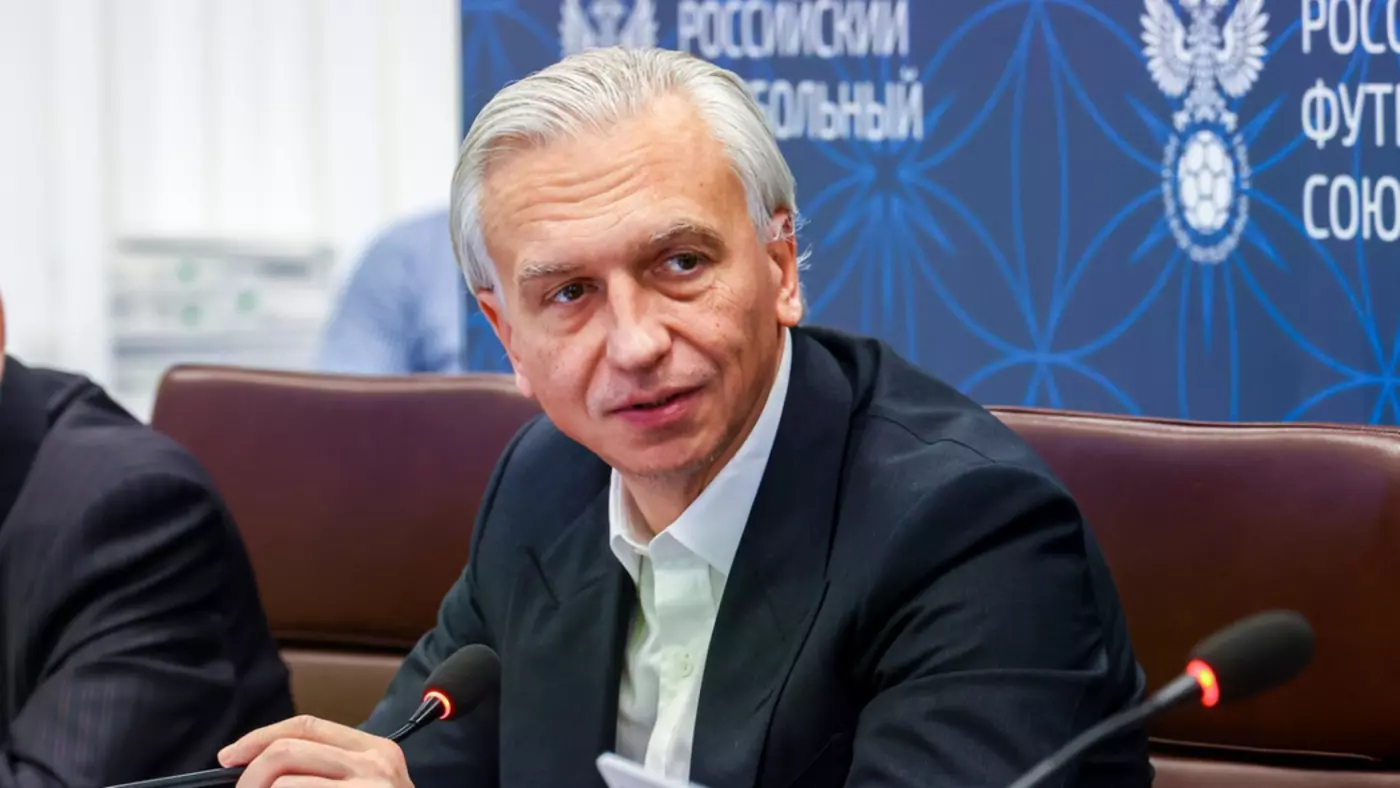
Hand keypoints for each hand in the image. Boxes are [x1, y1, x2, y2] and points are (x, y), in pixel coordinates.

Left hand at [219, 715, 412, 787]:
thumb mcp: (366, 784)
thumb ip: (327, 769)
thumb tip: (258, 765)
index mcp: (375, 750)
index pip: (306, 726)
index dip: (259, 737)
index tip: (229, 756)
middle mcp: (375, 765)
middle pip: (287, 752)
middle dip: (250, 777)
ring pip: (284, 786)